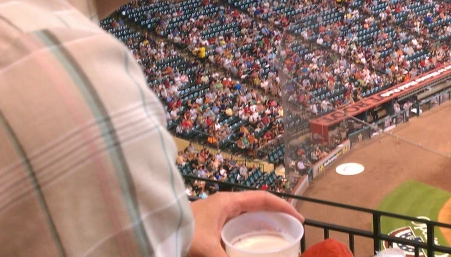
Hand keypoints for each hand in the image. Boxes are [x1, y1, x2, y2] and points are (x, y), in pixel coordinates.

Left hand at [188, 191, 303, 256]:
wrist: (150, 233)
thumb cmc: (181, 234)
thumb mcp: (209, 251)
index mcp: (227, 203)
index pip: (263, 199)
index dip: (283, 207)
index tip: (299, 220)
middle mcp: (222, 205)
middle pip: (255, 207)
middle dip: (274, 218)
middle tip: (288, 233)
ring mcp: (212, 215)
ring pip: (243, 218)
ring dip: (259, 227)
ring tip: (272, 242)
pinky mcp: (205, 227)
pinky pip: (231, 228)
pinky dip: (244, 235)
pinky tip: (246, 248)